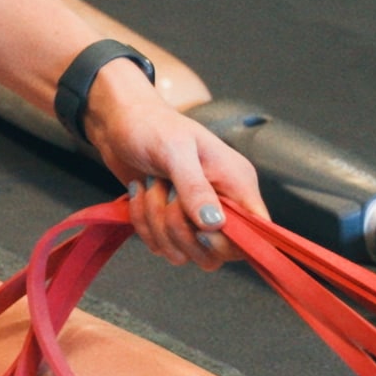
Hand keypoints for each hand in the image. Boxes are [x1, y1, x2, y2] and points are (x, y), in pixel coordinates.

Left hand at [87, 85, 269, 272]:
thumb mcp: (175, 150)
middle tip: (167, 194)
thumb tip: (214, 223)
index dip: (231, 241)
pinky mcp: (171, 224)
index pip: (256, 231)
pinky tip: (140, 193)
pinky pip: (161, 246)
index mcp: (237, 183)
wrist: (119, 123)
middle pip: (216, 252)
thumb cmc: (152, 126)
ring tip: (151, 186)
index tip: (201, 229)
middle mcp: (222, 204)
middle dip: (180, 230)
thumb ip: (195, 187)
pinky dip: (143, 223)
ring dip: (156, 224)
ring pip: (185, 252)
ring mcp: (195, 217)